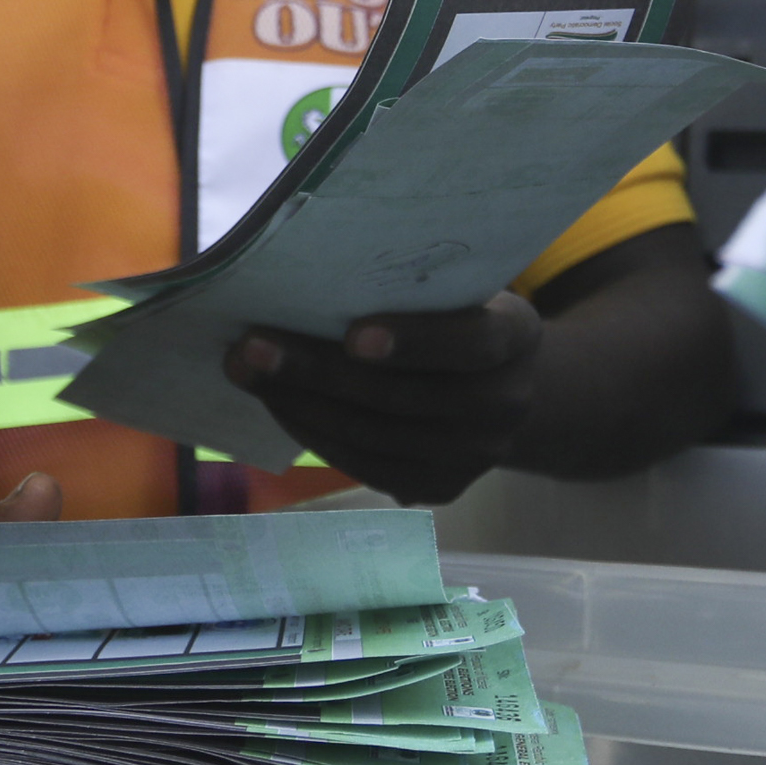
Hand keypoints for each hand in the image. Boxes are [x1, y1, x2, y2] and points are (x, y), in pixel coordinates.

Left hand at [226, 293, 544, 503]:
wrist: (504, 385)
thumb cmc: (458, 314)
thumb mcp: (456, 289)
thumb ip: (410, 286)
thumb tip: (306, 276)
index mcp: (517, 338)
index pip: (469, 343)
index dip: (413, 341)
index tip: (352, 334)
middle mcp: (505, 405)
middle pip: (403, 397)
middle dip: (318, 371)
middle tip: (253, 346)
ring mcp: (474, 457)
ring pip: (375, 436)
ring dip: (302, 404)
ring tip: (248, 371)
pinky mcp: (440, 488)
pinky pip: (366, 465)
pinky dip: (315, 433)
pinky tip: (279, 403)